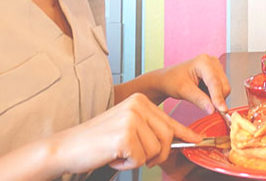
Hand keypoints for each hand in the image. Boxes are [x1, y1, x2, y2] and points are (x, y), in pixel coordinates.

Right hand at [51, 92, 203, 173]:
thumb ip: (150, 130)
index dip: (185, 134)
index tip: (198, 140)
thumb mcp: (127, 128)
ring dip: (138, 160)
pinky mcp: (125, 135)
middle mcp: (138, 105)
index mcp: (140, 100)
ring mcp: (132, 119)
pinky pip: (140, 159)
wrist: (67, 147)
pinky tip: (113, 156)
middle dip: (158, 155)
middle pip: (167, 137)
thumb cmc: (96, 141)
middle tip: (138, 158)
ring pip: (154, 151)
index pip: (169, 120)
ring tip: (119, 152)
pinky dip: (127, 164)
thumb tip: (176, 140)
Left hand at [160, 53, 231, 113]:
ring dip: (216, 98)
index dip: (218, 97)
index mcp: (204, 61)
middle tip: (206, 107)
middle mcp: (212, 62)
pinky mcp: (217, 74)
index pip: (214, 82)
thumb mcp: (184, 91)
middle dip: (217, 99)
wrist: (168, 79)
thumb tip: (213, 110)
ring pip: (225, 88)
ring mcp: (216, 67)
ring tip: (200, 96)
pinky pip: (222, 89)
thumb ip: (199, 100)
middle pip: (223, 86)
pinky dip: (215, 96)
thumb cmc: (172, 81)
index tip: (222, 110)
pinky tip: (204, 94)